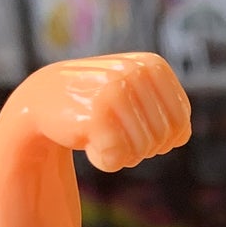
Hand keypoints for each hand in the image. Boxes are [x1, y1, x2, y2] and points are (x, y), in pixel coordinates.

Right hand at [19, 54, 190, 172]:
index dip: (160, 139)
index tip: (135, 126)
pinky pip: (118, 159)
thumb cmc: (98, 101)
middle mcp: (136, 73)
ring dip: (121, 154)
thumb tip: (181, 135)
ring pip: (142, 151)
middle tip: (113, 130)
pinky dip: (104, 161)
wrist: (44, 99)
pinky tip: (87, 141)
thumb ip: (167, 109)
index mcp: (153, 66)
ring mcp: (116, 92)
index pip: (180, 126)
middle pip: (162, 141)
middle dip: (140, 147)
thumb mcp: (137, 93)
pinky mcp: (97, 115)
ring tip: (100, 132)